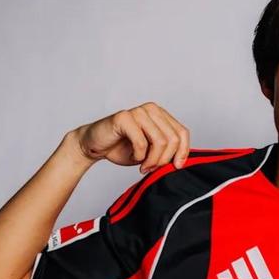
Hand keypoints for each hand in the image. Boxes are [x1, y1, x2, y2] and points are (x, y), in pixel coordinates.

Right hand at [72, 102, 190, 173]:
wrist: (94, 146)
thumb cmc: (123, 148)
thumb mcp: (151, 151)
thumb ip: (167, 151)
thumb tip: (182, 162)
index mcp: (161, 115)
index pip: (182, 132)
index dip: (183, 152)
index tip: (177, 166)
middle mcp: (152, 109)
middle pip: (173, 139)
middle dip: (165, 159)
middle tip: (153, 169)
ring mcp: (138, 111)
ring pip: (160, 141)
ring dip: (153, 160)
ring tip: (144, 167)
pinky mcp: (124, 117)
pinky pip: (141, 142)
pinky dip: (139, 156)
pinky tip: (134, 158)